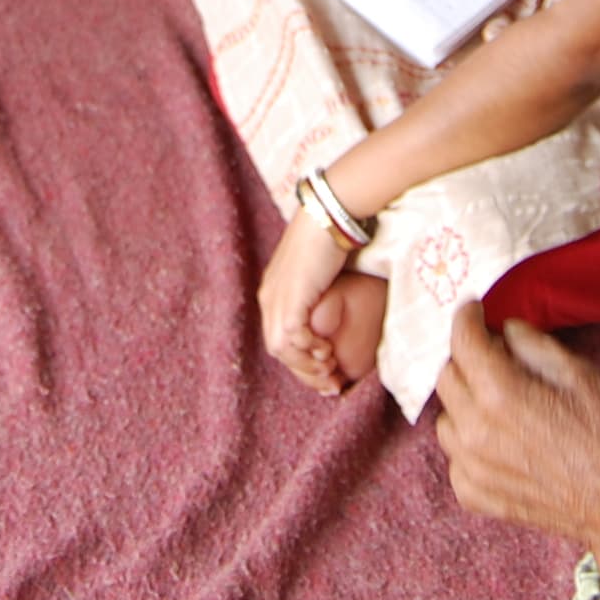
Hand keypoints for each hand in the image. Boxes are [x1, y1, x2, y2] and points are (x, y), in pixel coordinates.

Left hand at [259, 203, 357, 391]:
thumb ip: (314, 296)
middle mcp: (269, 297)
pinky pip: (292, 337)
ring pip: (282, 348)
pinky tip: (326, 349)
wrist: (329, 215)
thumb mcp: (317, 275)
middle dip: (304, 371)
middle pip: (277, 349)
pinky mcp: (290, 298)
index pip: (278, 339)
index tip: (325, 377)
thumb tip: (327, 317)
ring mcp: (276, 298)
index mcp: (272, 292)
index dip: (300, 363)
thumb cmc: (330, 239)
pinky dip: (309, 349)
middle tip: (330, 384)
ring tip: (330, 367)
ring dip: (307, 363)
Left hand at [434, 304, 599, 544]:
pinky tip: (507, 445)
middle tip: (500, 361)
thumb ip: (533, 345)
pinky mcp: (474, 495)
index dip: (468, 318)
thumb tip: (505, 331)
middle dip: (470, 361)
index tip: (475, 311)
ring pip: (447, 417)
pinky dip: (472, 444)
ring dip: (468, 404)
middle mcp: (475, 431)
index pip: (463, 341)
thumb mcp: (581, 375)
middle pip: (448, 376)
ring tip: (506, 408)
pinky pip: (456, 456)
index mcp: (500, 394)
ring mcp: (471, 468)